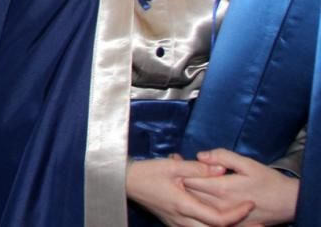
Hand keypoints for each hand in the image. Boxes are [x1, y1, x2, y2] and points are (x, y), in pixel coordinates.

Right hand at [126, 158, 252, 226]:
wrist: (126, 183)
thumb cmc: (149, 172)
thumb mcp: (173, 166)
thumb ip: (198, 168)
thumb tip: (222, 168)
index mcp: (184, 206)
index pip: (218, 219)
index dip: (237, 214)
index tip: (250, 203)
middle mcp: (183, 221)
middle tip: (261, 225)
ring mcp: (179, 225)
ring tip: (250, 224)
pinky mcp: (176, 224)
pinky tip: (227, 223)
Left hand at [183, 149, 297, 225]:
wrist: (289, 203)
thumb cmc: (268, 181)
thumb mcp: (247, 164)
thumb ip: (222, 156)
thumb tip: (200, 155)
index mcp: (222, 189)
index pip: (190, 181)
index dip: (180, 170)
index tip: (175, 161)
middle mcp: (219, 206)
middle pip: (190, 194)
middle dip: (180, 181)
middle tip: (175, 167)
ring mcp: (224, 218)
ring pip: (196, 206)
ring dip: (187, 194)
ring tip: (181, 180)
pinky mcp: (230, 225)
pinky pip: (207, 217)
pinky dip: (198, 206)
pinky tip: (195, 196)